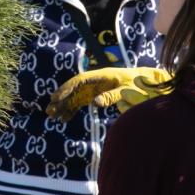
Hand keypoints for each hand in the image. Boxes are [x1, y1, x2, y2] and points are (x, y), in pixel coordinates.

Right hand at [47, 67, 173, 121]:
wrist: (144, 83)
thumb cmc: (136, 84)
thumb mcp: (126, 89)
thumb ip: (111, 96)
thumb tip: (95, 103)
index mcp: (100, 76)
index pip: (79, 81)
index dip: (67, 88)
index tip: (56, 98)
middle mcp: (93, 82)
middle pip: (73, 89)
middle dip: (61, 99)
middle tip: (49, 110)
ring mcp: (93, 89)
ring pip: (74, 97)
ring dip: (63, 106)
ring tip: (52, 116)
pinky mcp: (94, 96)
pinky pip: (80, 103)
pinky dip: (72, 110)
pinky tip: (64, 118)